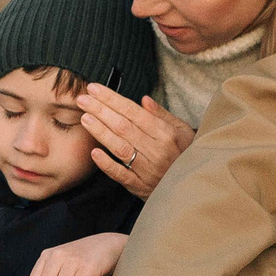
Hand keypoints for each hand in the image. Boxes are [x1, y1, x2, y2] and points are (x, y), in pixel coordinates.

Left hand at [80, 84, 195, 199]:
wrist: (194, 185)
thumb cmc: (185, 153)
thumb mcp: (182, 130)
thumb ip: (162, 115)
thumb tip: (144, 100)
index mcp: (166, 134)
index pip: (134, 112)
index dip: (112, 99)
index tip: (94, 89)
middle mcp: (156, 150)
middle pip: (123, 127)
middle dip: (100, 111)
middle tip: (82, 99)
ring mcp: (148, 170)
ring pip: (120, 148)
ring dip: (100, 132)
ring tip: (84, 118)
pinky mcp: (140, 187)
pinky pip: (121, 175)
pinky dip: (107, 164)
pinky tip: (94, 152)